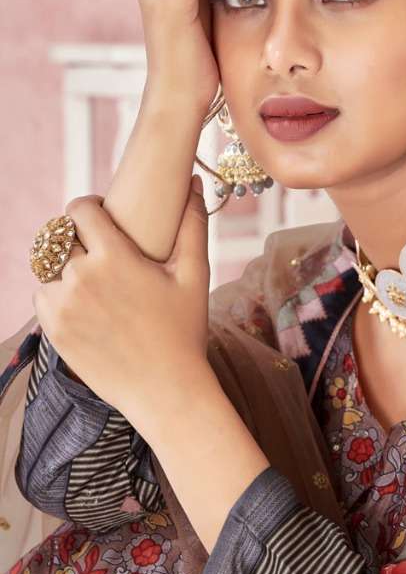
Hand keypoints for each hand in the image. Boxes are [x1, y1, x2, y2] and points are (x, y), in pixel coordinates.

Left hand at [32, 177, 211, 430]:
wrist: (165, 390)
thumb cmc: (185, 331)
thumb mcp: (194, 276)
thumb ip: (191, 224)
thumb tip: (192, 183)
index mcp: (113, 257)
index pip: (78, 210)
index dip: (88, 207)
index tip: (100, 215)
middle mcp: (81, 277)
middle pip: (60, 237)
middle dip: (77, 238)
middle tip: (98, 250)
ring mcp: (62, 305)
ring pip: (48, 268)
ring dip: (63, 267)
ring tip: (90, 279)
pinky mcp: (53, 330)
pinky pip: (43, 297)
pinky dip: (57, 295)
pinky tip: (83, 304)